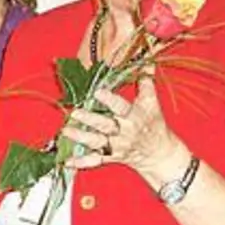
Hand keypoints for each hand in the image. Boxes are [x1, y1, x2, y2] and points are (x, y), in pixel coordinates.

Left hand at [61, 77, 187, 184]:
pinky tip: (66, 161)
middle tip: (75, 112)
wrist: (158, 153)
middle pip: (106, 125)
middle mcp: (124, 132)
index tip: (98, 92)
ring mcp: (116, 146)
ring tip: (66, 131)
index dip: (110, 100)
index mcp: (135, 116)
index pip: (122, 107)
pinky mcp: (110, 157)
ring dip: (80, 137)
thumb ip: (145, 82)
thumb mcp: (151, 103)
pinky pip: (94, 161)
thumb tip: (146, 62)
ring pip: (97, 142)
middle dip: (90, 119)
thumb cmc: (153, 124)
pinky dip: (80, 162)